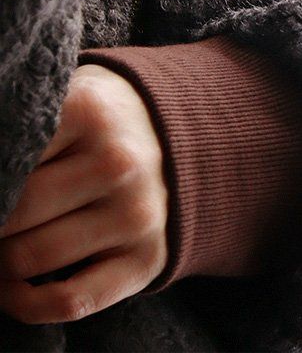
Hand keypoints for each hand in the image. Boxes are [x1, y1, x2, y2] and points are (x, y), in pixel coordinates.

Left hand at [0, 64, 168, 323]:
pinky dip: (27, 305)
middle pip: (12, 215)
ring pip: (29, 260)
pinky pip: (69, 301)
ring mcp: (136, 214)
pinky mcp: (146, 258)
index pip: (4, 161)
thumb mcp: (68, 101)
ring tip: (0, 251)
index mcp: (91, 113)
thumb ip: (22, 130)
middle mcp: (119, 163)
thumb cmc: (102, 127)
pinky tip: (14, 290)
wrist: (179, 143)